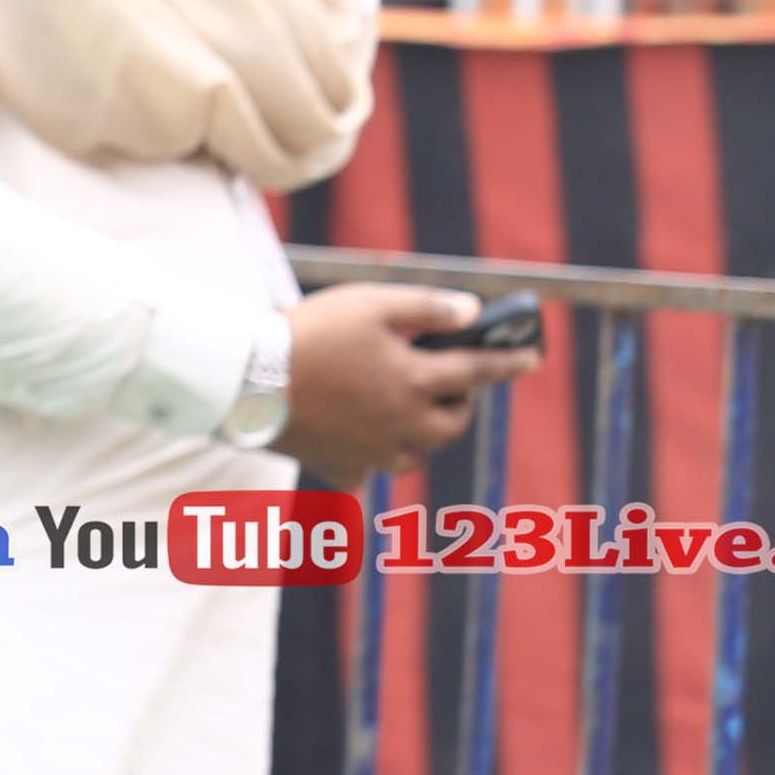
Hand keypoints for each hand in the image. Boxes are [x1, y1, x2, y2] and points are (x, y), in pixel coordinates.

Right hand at [279, 283, 539, 480]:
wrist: (242, 377)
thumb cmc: (307, 333)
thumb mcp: (370, 303)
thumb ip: (427, 307)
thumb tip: (473, 312)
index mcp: (415, 380)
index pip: (479, 371)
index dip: (509, 361)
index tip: (532, 358)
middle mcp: (403, 424)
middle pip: (452, 424)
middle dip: (459, 405)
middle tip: (448, 388)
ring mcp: (372, 452)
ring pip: (415, 452)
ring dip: (419, 433)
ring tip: (400, 411)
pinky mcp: (339, 467)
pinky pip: (365, 471)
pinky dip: (367, 458)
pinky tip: (353, 439)